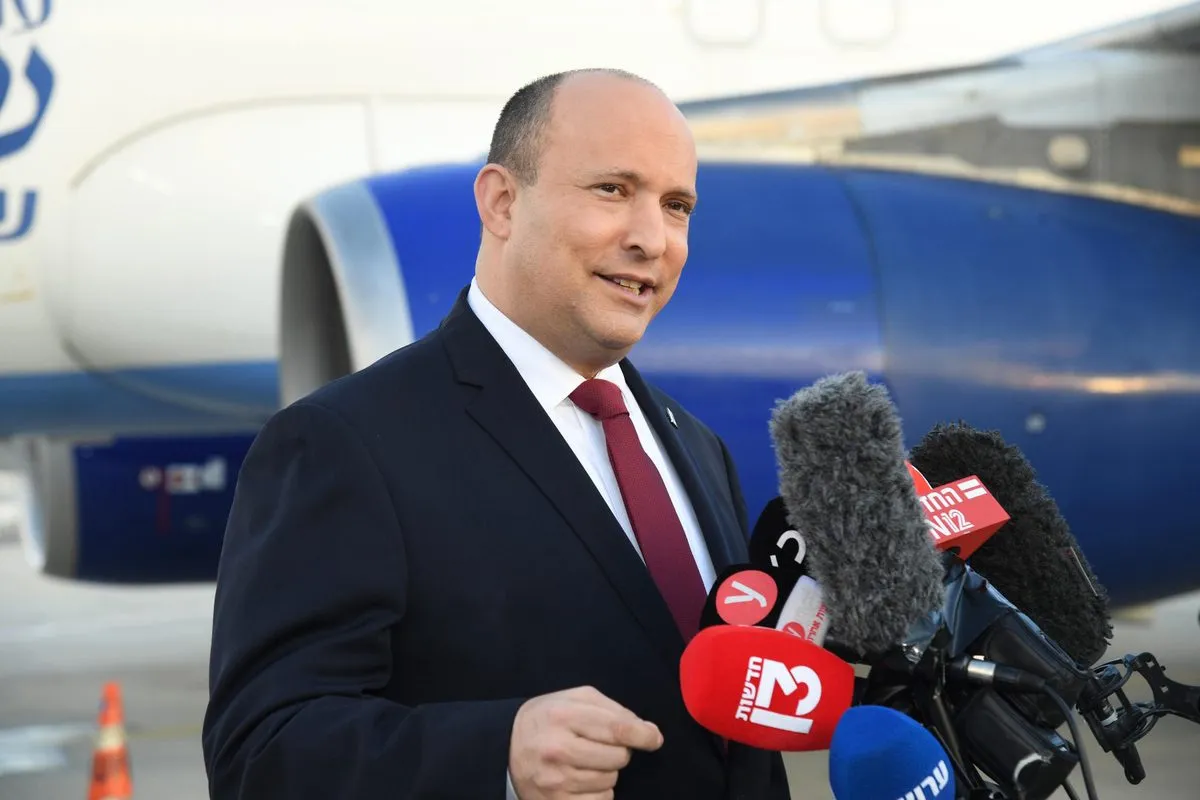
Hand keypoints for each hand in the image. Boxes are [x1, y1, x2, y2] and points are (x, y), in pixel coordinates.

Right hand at [508, 685, 663, 798]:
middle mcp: (558, 749)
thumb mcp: (575, 700)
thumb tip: (649, 732)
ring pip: (610, 781)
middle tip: (600, 746)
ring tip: (586, 761)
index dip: (644, 735)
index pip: (618, 729)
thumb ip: (613, 710)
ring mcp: (556, 780)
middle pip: (619, 758)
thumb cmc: (548, 718)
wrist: (505, 746)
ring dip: (607, 772)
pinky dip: (599, 793)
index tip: (654, 738)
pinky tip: (582, 781)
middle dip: (619, 751)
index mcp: (564, 716)